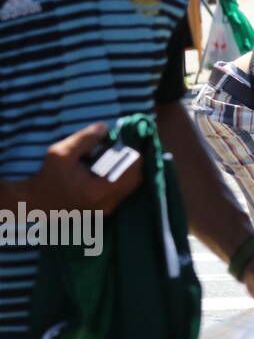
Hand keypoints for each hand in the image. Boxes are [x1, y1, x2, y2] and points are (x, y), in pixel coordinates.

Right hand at [17, 123, 142, 215]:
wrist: (34, 202)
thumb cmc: (47, 177)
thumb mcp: (61, 153)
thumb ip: (85, 139)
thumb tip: (105, 127)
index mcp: (98, 191)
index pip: (132, 171)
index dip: (133, 154)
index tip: (125, 142)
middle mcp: (107, 204)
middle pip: (135, 179)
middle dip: (132, 161)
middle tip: (120, 149)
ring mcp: (106, 210)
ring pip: (130, 187)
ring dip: (127, 170)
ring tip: (111, 159)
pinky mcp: (103, 211)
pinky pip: (121, 192)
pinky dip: (119, 179)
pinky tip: (104, 170)